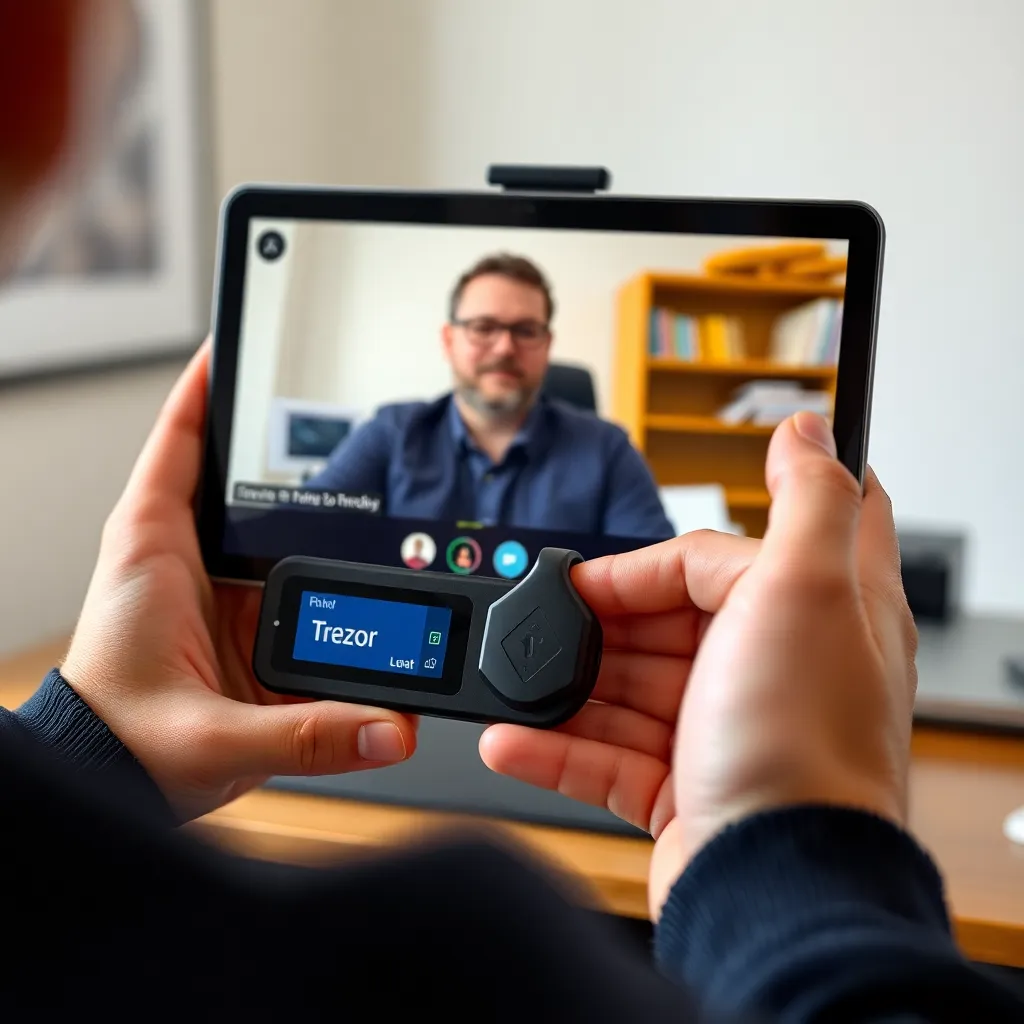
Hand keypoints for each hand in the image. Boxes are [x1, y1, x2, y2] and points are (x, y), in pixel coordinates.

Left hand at [61, 342, 417, 821]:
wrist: (107, 787)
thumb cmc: (117, 740)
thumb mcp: (210, 737)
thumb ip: (306, 734)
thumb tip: (390, 726)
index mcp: (154, 549)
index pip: (179, 439)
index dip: (208, 382)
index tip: (242, 340)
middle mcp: (190, 561)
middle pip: (246, 480)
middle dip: (295, 454)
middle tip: (345, 419)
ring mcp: (223, 595)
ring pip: (283, 539)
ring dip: (323, 528)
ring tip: (380, 507)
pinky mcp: (246, 631)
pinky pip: (303, 596)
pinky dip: (334, 592)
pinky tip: (370, 592)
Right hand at [481, 412, 916, 917]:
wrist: (780, 892)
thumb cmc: (804, 743)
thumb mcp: (809, 591)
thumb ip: (810, 499)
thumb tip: (811, 427)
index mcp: (807, 616)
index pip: (721, 559)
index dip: (660, 558)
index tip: (600, 575)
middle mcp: (769, 673)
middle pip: (664, 627)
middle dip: (598, 628)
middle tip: (541, 629)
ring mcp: (723, 736)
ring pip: (627, 693)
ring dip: (563, 689)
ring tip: (509, 682)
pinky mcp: (685, 793)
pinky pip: (606, 759)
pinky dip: (554, 748)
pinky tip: (509, 740)